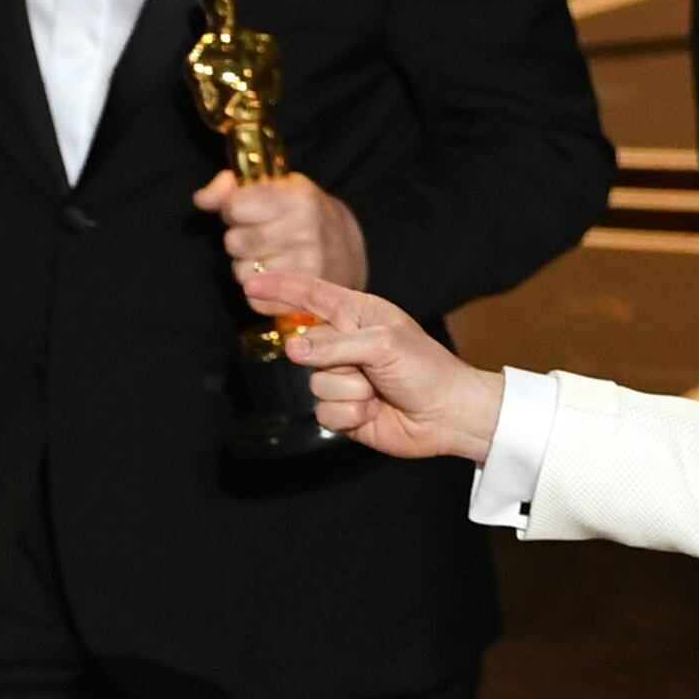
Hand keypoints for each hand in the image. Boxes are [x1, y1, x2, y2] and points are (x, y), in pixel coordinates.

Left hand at [195, 170, 367, 291]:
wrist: (346, 251)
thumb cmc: (302, 214)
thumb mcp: (276, 188)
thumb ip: (232, 188)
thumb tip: (202, 200)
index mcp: (300, 200)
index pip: (235, 206)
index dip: (235, 208)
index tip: (250, 209)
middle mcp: (306, 234)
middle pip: (234, 241)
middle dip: (240, 238)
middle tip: (263, 234)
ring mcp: (306, 269)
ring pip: (240, 271)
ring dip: (248, 266)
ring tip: (272, 256)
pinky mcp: (300, 301)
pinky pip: (251, 299)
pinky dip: (258, 290)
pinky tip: (276, 278)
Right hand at [242, 270, 502, 461]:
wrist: (448, 414)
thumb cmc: (426, 369)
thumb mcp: (383, 344)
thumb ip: (335, 344)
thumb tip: (292, 348)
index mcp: (358, 315)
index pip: (311, 296)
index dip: (281, 289)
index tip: (251, 284)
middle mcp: (345, 344)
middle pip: (306, 348)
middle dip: (337, 362)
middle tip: (371, 368)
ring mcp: (343, 377)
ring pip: (314, 384)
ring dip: (350, 392)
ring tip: (378, 391)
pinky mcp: (343, 409)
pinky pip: (323, 411)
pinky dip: (351, 414)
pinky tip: (374, 411)